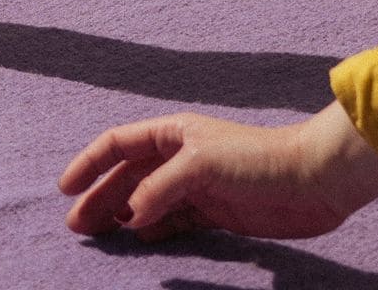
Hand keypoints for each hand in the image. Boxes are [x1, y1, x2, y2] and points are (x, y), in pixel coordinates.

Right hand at [59, 101, 377, 241]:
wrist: (312, 180)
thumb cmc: (257, 159)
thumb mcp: (200, 166)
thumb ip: (159, 190)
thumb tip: (130, 217)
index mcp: (173, 133)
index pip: (118, 144)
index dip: (89, 164)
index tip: (65, 189)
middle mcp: (180, 157)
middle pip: (128, 176)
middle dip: (100, 198)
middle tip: (76, 227)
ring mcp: (197, 185)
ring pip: (147, 201)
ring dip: (122, 216)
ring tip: (98, 238)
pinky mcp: (216, 212)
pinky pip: (172, 222)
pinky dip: (153, 231)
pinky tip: (138, 242)